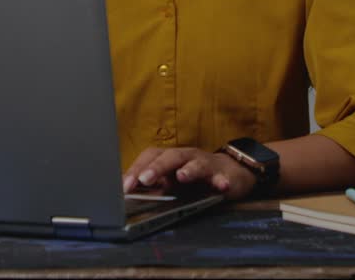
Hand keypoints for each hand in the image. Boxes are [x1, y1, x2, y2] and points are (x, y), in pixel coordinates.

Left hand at [122, 146, 258, 200]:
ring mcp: (205, 165)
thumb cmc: (195, 178)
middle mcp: (186, 157)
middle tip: (144, 179)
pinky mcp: (223, 175)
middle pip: (170, 157)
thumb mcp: (171, 183)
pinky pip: (223, 178)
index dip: (136, 169)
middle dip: (157, 167)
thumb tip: (128, 197)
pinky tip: (221, 187)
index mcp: (170, 159)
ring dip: (188, 170)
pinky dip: (221, 182)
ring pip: (196, 163)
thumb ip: (152, 188)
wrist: (229, 173)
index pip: (150, 157)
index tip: (125, 185)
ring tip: (181, 177)